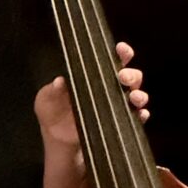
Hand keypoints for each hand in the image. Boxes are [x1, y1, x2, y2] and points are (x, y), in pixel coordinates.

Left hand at [35, 41, 150, 147]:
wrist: (57, 138)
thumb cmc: (52, 111)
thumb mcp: (47, 99)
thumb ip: (52, 90)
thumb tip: (59, 81)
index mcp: (92, 76)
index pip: (111, 60)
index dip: (121, 53)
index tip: (121, 49)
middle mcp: (109, 88)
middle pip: (131, 76)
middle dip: (131, 74)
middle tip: (123, 76)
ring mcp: (117, 105)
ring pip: (137, 95)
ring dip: (139, 95)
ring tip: (132, 96)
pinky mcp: (120, 123)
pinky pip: (136, 118)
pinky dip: (140, 115)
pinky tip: (140, 114)